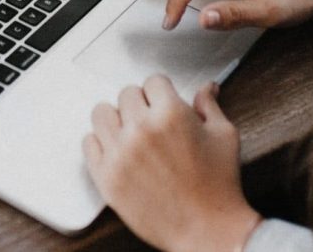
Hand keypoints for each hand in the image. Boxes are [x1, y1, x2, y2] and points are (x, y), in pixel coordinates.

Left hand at [83, 77, 260, 251]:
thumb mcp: (223, 136)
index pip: (153, 81)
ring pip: (102, 113)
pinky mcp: (106, 177)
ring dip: (116, 119)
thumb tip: (207, 87)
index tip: (163, 102)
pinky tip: (117, 151)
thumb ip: (209, 106)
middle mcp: (141, 129)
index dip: (162, 92)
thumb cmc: (219, 186)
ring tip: (130, 132)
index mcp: (171, 114)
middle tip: (151, 121)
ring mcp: (120, 153)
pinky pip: (88, 143)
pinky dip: (100, 144)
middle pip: (126, 94)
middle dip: (141, 104)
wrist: (208, 231)